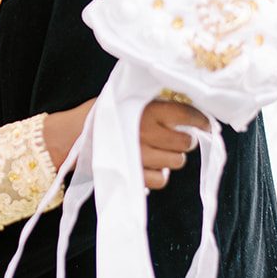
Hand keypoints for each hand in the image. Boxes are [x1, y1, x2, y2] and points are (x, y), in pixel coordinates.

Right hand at [43, 97, 207, 189]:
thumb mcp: (123, 98)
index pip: (187, 116)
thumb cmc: (99, 114)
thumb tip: (184, 107)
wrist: (69, 138)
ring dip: (172, 158)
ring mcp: (142, 157)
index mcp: (147, 110)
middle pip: (186, 143)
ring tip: (161, 152)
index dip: (202, 122)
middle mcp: (147, 133)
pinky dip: (159, 174)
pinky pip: (161, 179)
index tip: (207, 125)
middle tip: (177, 138)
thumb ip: (151, 102)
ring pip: (177, 162)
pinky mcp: (135, 175)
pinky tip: (150, 166)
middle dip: (185, 141)